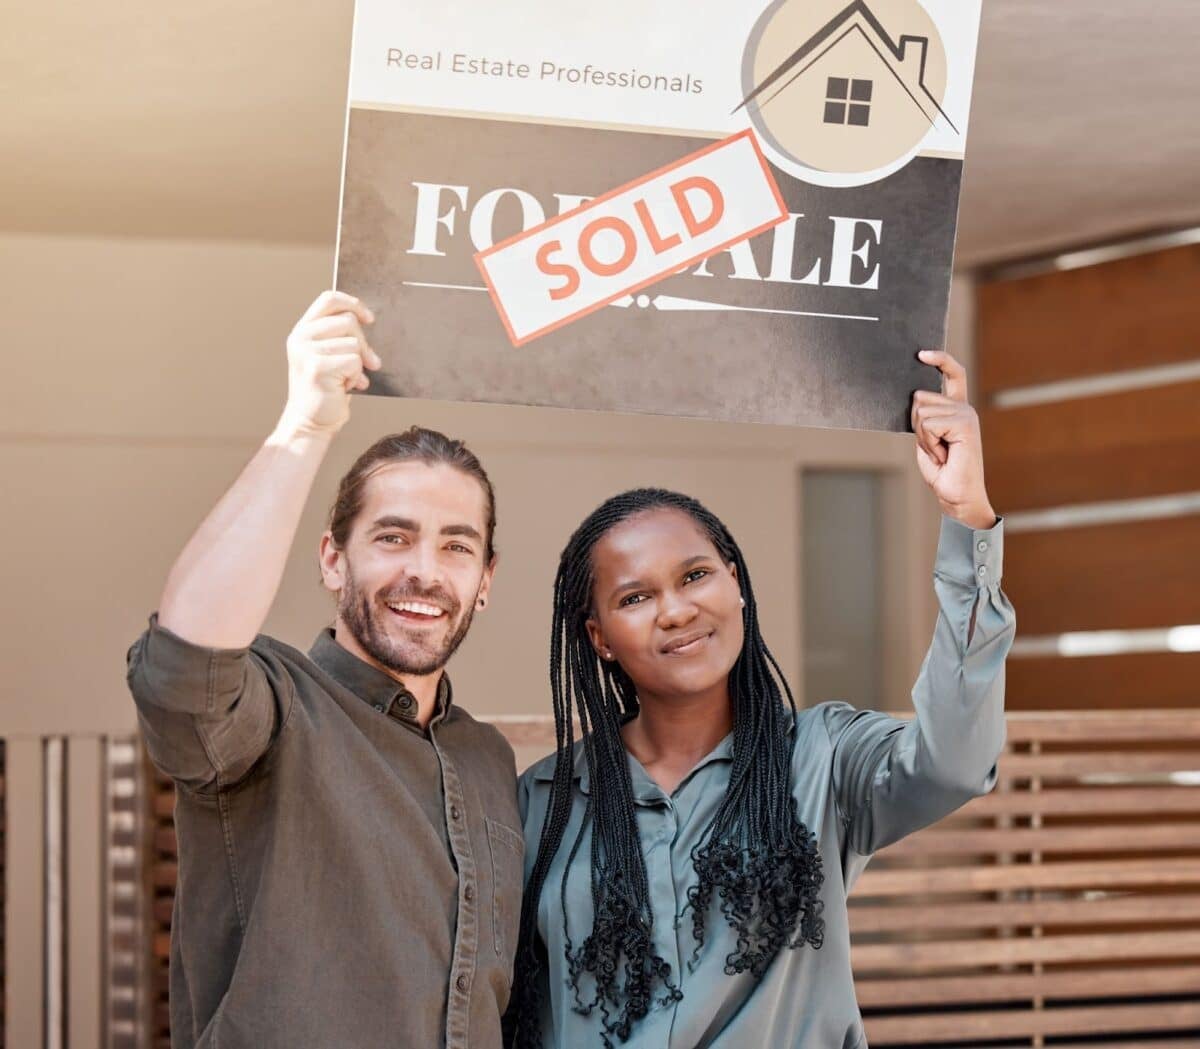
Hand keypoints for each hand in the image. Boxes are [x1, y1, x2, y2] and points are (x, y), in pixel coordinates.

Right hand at [278, 291, 380, 435]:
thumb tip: (367, 321)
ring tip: (345, 379)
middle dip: (364, 344)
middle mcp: (300, 337)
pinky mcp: (317, 367)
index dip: (353, 304)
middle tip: (368, 363)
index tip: (369, 319)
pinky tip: (344, 387)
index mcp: (303, 330)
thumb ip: (340, 337)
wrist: (311, 423)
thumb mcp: (329, 356)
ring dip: (358, 365)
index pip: (329, 299)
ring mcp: (306, 351)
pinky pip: (354, 361)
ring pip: (354, 344)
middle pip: (348, 321)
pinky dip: (356, 376)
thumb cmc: (325, 391)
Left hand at [912, 350, 995, 529]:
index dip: (939, 359)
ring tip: (939, 452)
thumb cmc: (942, 470)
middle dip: (916, 425)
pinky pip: (928, 424)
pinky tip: (943, 455)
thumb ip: (924, 416)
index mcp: (956, 408)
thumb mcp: (927, 439)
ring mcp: (966, 414)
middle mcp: (964, 407)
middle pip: (919, 397)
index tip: (921, 353)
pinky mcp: (965, 424)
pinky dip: (928, 443)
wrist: (956, 495)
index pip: (953, 374)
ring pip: (921, 412)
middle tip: (933, 447)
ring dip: (923, 437)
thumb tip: (916, 395)